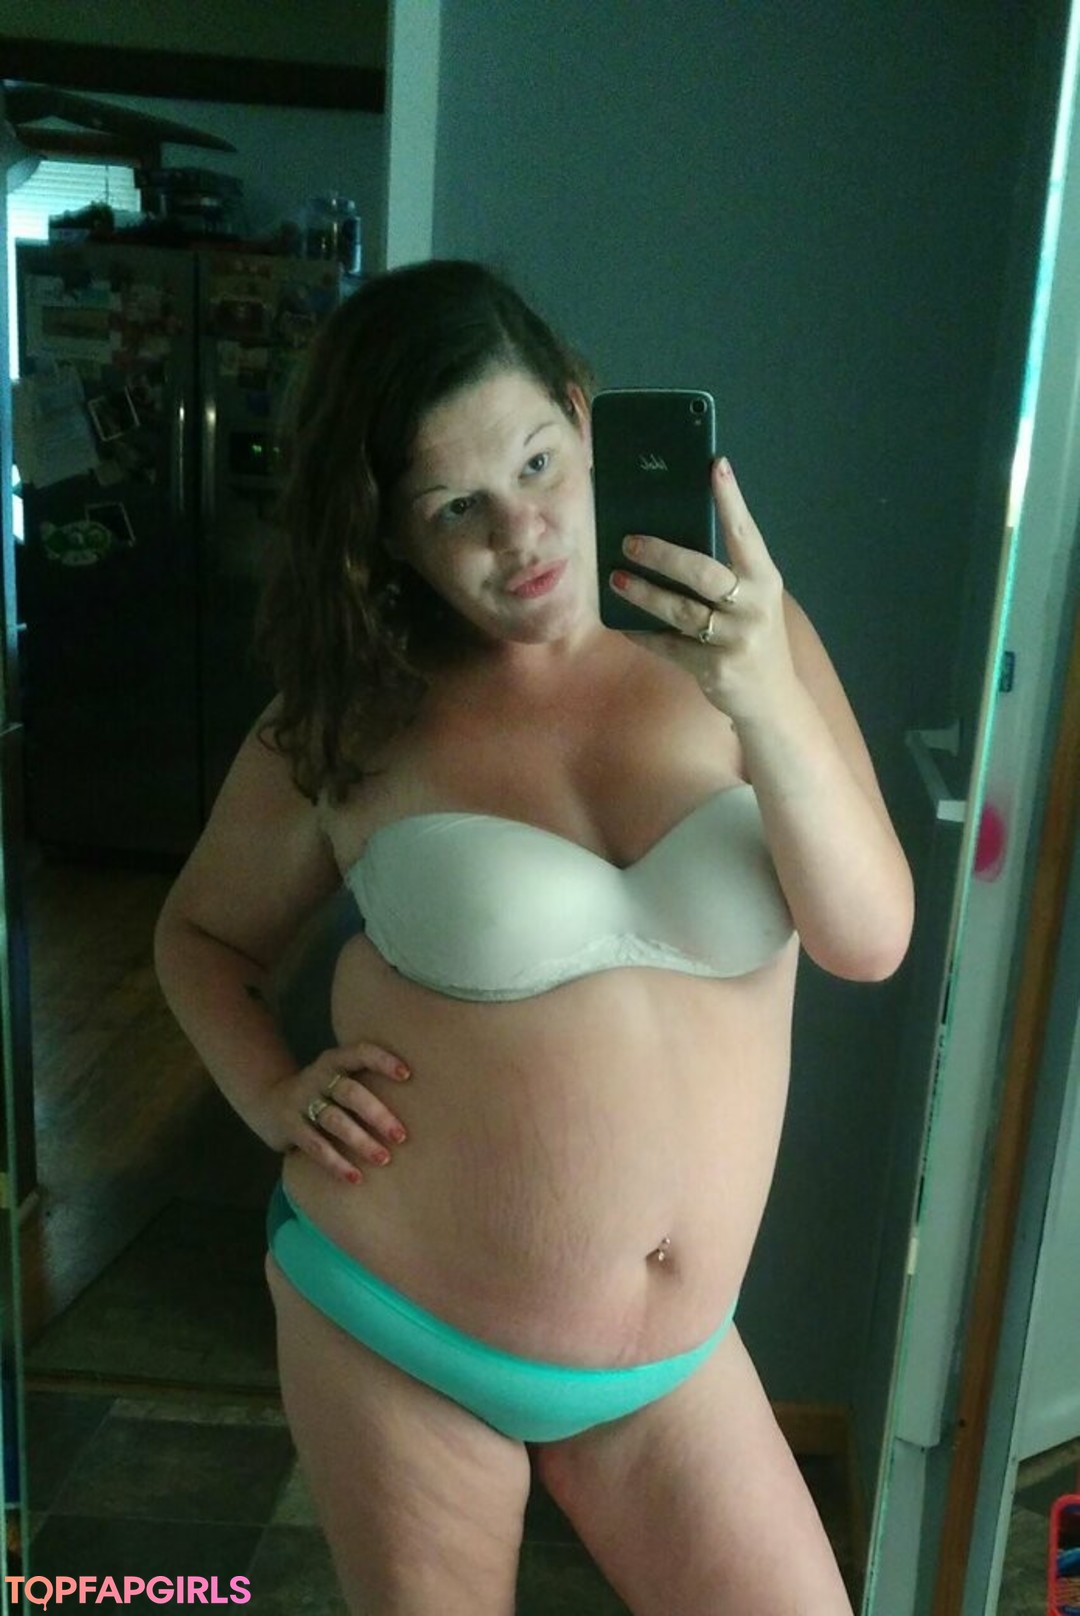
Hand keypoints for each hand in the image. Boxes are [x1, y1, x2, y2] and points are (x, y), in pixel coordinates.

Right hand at [257, 1042, 411, 1185]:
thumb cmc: (322, 1091)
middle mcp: (318, 1077)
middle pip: (350, 1092)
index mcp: (334, 1060)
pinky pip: (315, 1146)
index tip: (407, 1075)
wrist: (269, 1101)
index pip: (360, 1052)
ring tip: (384, 1159)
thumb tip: (420, 1098)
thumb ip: (365, 1080)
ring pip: (334, 1120)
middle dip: (377, 1114)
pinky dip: (336, 1163)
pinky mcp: (290, 1126)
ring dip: (360, 1141)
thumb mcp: (338, 1077)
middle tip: (401, 1136)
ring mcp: (302, 1101)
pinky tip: (355, 1177)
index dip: (382, 1061)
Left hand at [609, 457, 797, 724]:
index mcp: (765, 580)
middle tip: (628, 541)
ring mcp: (735, 640)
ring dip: (644, 593)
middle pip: (703, 572)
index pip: (746, 533)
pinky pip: (669, 646)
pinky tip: (624, 622)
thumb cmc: (753, 635)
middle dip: (662, 555)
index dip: (730, 499)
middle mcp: (754, 607)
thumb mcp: (752, 600)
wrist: (772, 698)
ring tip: (617, 579)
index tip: (715, 466)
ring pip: (680, 611)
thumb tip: (668, 538)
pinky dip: (644, 634)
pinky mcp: (714, 669)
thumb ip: (724, 574)